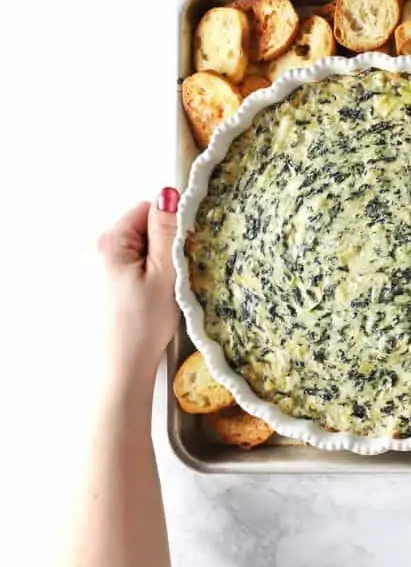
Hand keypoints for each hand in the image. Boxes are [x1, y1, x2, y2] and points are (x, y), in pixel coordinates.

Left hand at [98, 188, 180, 386]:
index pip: (145, 209)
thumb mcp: (165, 275)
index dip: (167, 230)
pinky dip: (128, 281)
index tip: (174, 259)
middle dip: (153, 249)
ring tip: (148, 298)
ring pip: (125, 251)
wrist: (115, 372)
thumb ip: (168, 231)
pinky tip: (134, 305)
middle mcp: (86, 250)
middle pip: (133, 230)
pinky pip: (113, 270)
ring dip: (141, 266)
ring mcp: (80, 270)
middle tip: (163, 283)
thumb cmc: (141, 328)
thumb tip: (170, 194)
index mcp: (107, 242)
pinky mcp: (82, 288)